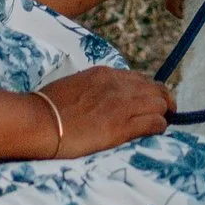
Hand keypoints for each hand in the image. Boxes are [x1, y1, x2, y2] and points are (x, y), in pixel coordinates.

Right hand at [34, 67, 174, 157]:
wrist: (39, 121)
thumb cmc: (47, 107)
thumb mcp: (74, 86)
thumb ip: (92, 88)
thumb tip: (98, 98)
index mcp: (104, 74)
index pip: (138, 79)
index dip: (147, 91)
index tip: (148, 101)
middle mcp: (117, 85)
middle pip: (154, 88)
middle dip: (162, 100)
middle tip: (165, 112)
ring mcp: (121, 105)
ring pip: (159, 103)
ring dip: (163, 113)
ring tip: (163, 122)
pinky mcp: (122, 126)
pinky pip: (154, 122)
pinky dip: (159, 126)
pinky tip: (157, 131)